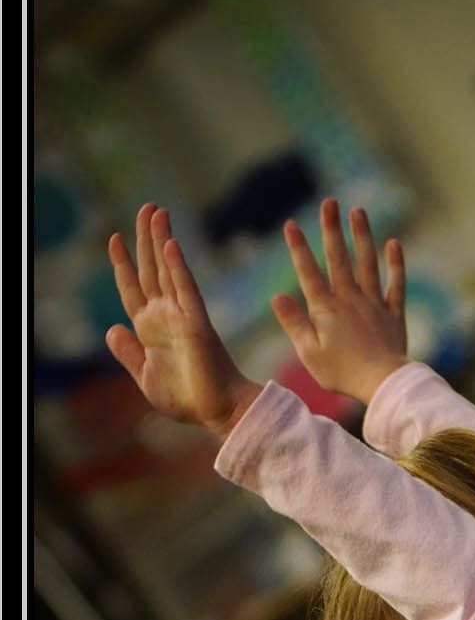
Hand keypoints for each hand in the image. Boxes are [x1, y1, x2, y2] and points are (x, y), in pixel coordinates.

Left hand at [106, 205, 260, 436]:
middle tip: (146, 208)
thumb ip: (128, 353)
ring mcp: (182, 316)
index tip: (115, 238)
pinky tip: (170, 244)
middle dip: (145, 238)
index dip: (122, 263)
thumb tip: (112, 328)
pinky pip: (186, 289)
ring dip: (160, 240)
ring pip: (167, 270)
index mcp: (150, 329)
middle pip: (150, 269)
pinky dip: (177, 267)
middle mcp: (166, 316)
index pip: (132, 288)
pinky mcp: (197, 323)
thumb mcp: (145, 376)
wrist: (218, 412)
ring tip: (157, 211)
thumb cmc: (187, 399)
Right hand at [272, 199, 407, 404]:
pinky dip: (396, 264)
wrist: (383, 384)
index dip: (299, 248)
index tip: (291, 224)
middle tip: (329, 202)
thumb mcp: (309, 353)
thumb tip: (276, 296)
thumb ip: (294, 322)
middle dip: (332, 229)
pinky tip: (394, 244)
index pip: (308, 272)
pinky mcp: (394, 314)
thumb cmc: (342, 373)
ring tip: (358, 210)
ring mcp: (373, 304)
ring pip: (367, 263)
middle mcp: (350, 299)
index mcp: (326, 309)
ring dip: (362, 236)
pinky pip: (396, 285)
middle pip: (339, 258)